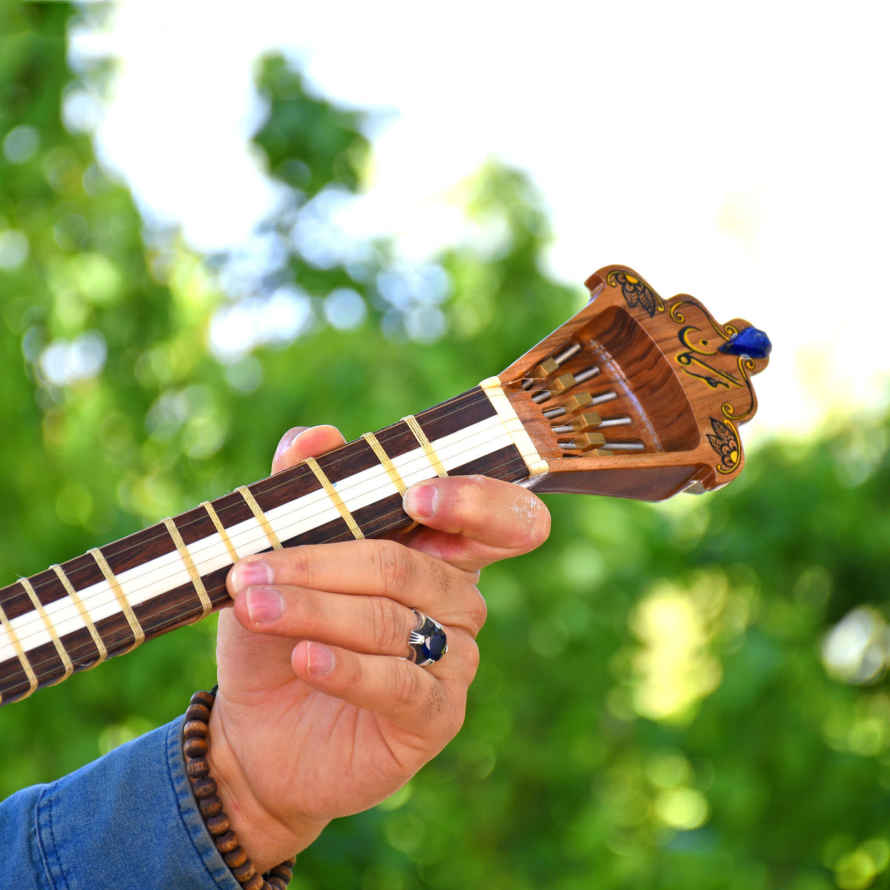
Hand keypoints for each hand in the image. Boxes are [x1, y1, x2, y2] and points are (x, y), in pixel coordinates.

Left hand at [209, 425, 550, 870]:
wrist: (256, 731)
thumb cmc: (278, 631)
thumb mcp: (277, 557)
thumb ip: (300, 493)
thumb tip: (316, 435)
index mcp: (438, 551)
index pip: (500, 518)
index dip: (474, 502)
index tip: (414, 497)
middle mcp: (457, 601)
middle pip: (407, 567)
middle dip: (323, 564)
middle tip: (251, 567)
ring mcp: (454, 661)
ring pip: (391, 620)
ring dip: (314, 610)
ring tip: (251, 606)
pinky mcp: (435, 716)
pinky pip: (397, 685)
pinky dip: (345, 668)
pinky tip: (304, 660)